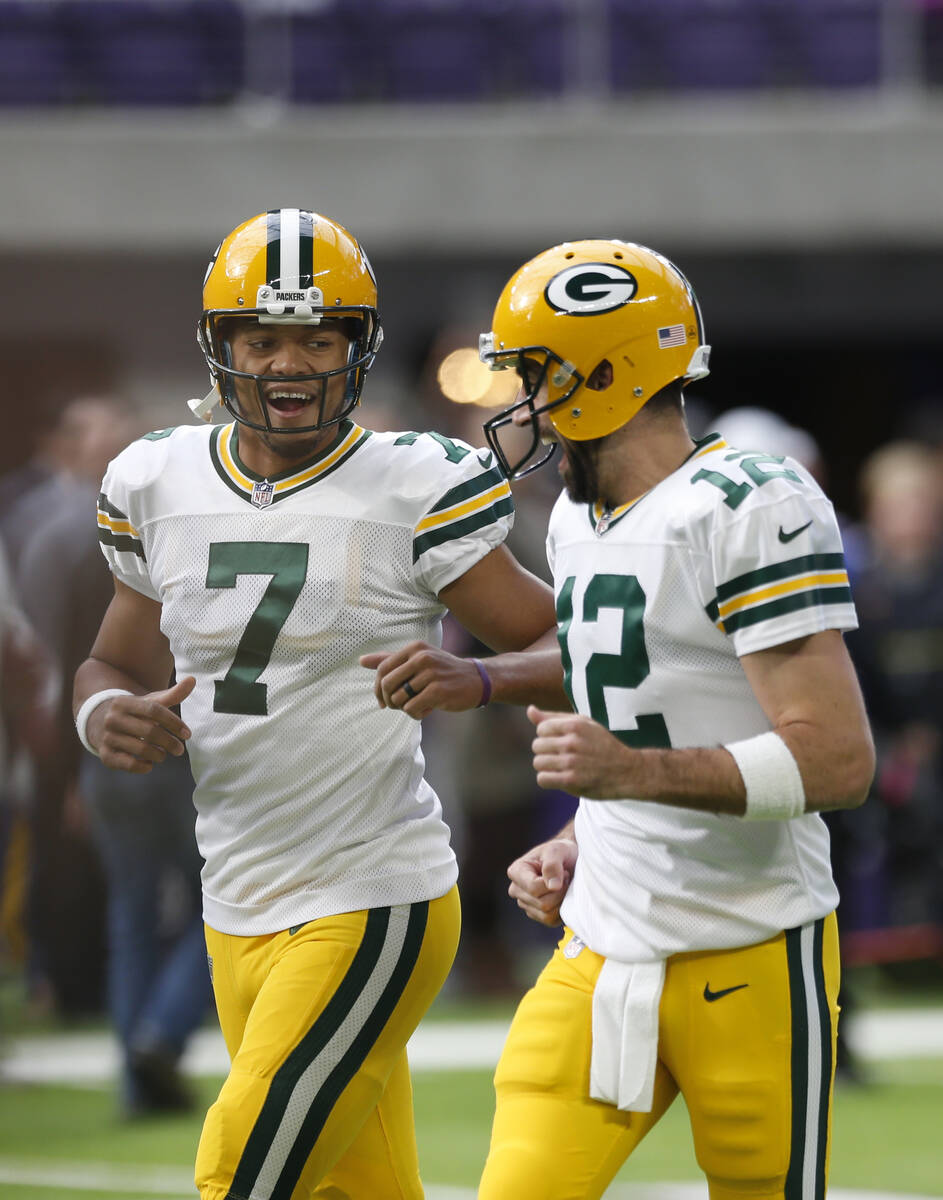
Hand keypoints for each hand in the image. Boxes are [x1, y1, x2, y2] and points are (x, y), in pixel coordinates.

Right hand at [90, 676, 194, 773]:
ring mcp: (107, 738)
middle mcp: (112, 719)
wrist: (98, 723)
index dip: (174, 722)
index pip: (154, 710)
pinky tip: (150, 763)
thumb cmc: (134, 713)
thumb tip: (192, 679)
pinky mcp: (105, 755)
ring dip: (158, 755)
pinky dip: (144, 766)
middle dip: (169, 742)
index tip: (187, 734)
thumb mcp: (149, 702)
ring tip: (164, 755)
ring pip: (141, 749)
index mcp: (124, 702)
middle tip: (180, 749)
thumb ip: (172, 694)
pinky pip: (129, 764)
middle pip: (150, 731)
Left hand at [360, 642, 486, 719]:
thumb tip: (361, 660)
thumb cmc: (443, 672)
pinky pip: (412, 708)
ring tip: (417, 706)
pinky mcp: (438, 691)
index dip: (378, 689)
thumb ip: (390, 660)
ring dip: (405, 708)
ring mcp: (431, 673)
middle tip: (399, 706)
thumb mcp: (418, 660)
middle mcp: (421, 657)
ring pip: (399, 699)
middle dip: (389, 701)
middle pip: (387, 685)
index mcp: (414, 648)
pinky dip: (415, 714)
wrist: (477, 680)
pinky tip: (425, 711)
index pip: (383, 669)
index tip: (383, 701)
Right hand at [507, 835, 577, 926]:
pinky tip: (563, 896)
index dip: (553, 883)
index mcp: (516, 872)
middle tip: (565, 877)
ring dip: (562, 901)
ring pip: (547, 914)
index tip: (563, 871)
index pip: (534, 888)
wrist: (569, 860)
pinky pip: (551, 921)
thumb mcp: (557, 850)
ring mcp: (525, 904)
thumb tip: (552, 887)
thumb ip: (552, 865)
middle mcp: (516, 890)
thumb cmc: (561, 852)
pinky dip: (562, 910)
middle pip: (542, 903)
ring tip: (563, 886)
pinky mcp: (536, 914)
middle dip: (560, 892)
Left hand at [528, 705, 634, 798]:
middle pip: (537, 746)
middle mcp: (572, 742)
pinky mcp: (571, 780)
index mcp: (575, 725)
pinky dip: (548, 780)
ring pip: (538, 763)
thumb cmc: (602, 745)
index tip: (561, 743)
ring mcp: (571, 761)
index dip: (548, 737)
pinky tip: (560, 777)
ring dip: (547, 767)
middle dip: (546, 752)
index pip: (541, 729)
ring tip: (561, 767)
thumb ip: (554, 717)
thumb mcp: (584, 725)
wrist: (627, 771)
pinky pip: (542, 779)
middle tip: (562, 756)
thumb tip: (529, 710)